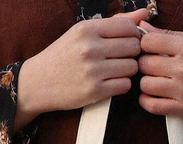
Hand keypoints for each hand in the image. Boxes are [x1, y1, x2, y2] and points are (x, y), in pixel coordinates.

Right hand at [15, 9, 149, 129]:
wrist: (38, 83)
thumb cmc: (63, 56)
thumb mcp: (83, 33)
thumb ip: (114, 23)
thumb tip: (144, 14)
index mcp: (87, 29)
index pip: (128, 26)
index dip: (133, 35)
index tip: (126, 42)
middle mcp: (90, 48)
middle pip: (134, 47)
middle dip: (133, 53)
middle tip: (121, 58)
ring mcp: (92, 70)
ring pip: (132, 67)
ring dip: (128, 70)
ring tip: (114, 71)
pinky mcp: (94, 91)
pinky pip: (124, 85)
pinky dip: (122, 85)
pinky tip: (111, 83)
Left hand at [136, 21, 182, 124]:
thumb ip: (169, 34)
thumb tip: (142, 27)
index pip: (148, 42)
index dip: (146, 44)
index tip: (151, 48)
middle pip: (145, 64)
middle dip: (146, 63)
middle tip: (154, 65)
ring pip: (145, 85)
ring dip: (146, 82)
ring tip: (155, 80)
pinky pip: (153, 106)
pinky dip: (146, 101)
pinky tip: (152, 95)